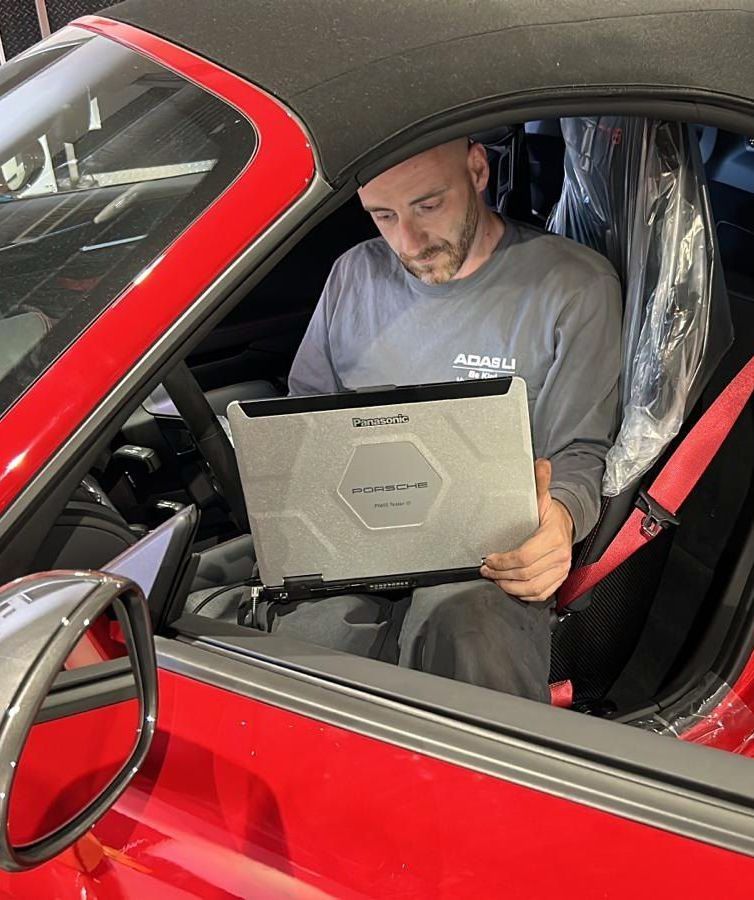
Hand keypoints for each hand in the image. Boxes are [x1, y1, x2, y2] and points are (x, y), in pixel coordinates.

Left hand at [480, 458, 573, 602]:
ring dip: (509, 586)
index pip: (524, 556)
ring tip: (495, 579)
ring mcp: (561, 570)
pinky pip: (541, 594)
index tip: (488, 558)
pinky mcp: (559, 579)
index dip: (502, 561)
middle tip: (486, 570)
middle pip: (525, 574)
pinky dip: (524, 594)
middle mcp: (559, 556)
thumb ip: (539, 481)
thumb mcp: (543, 497)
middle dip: (501, 574)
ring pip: (532, 588)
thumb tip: (541, 463)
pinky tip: (511, 587)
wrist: (567, 525)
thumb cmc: (550, 514)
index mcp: (552, 537)